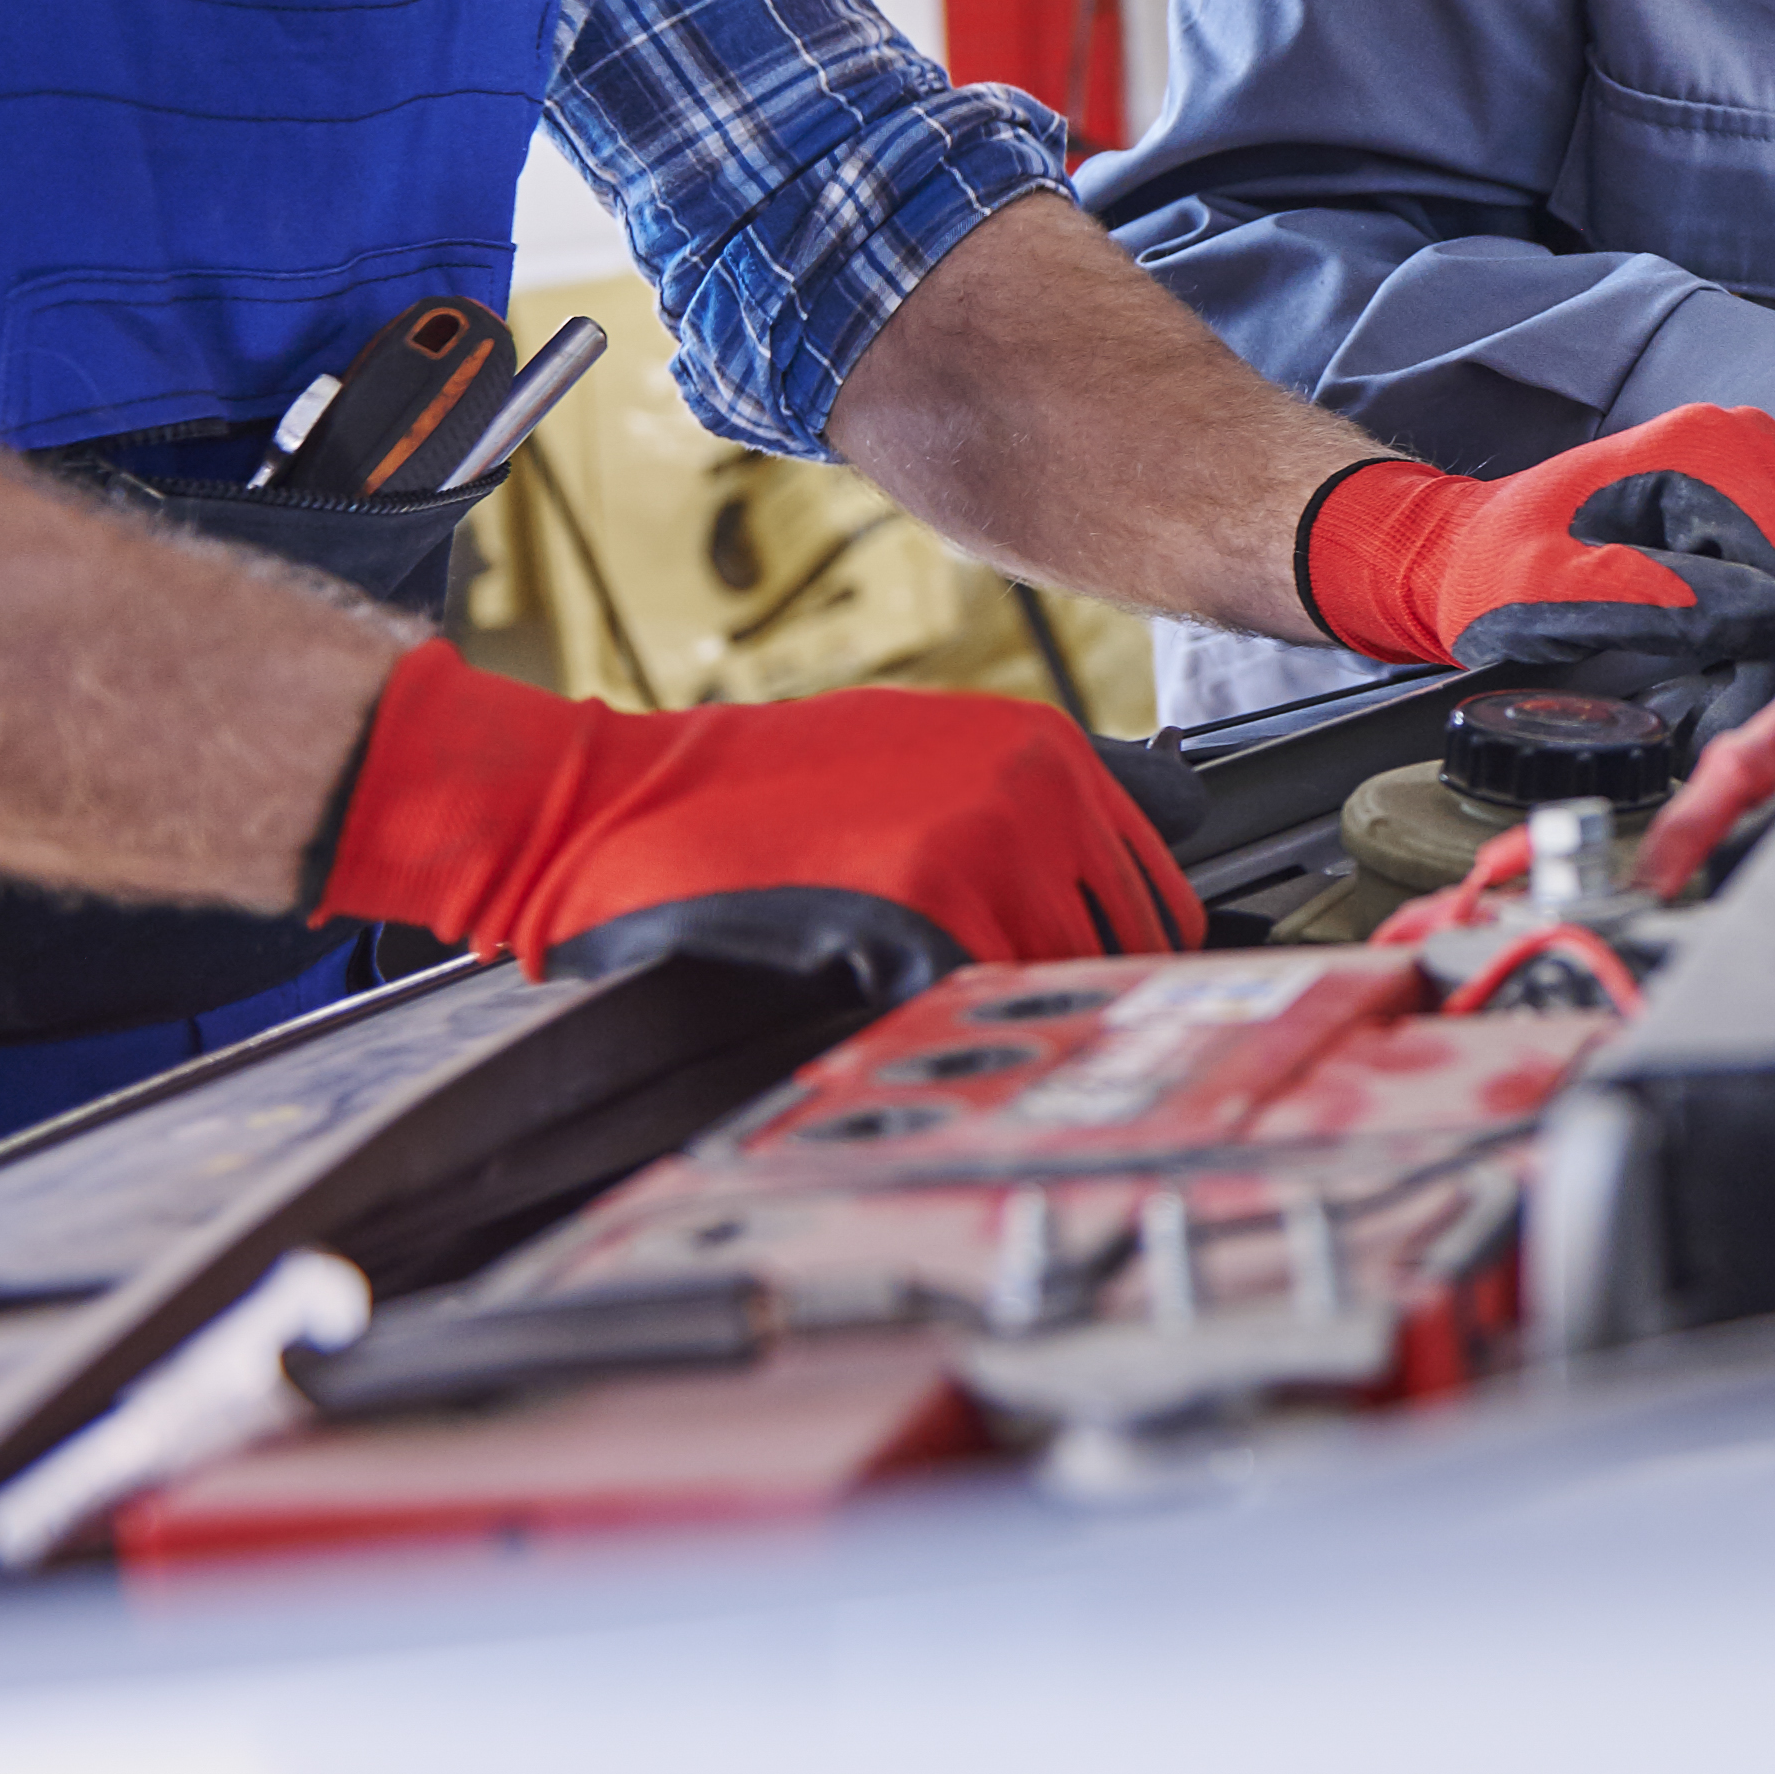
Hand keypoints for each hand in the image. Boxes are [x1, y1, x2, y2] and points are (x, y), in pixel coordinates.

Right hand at [311, 641, 1198, 999]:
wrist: (619, 804)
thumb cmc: (754, 782)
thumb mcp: (919, 743)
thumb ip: (1029, 793)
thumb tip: (1121, 849)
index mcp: (1042, 745)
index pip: (1156, 874)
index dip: (1127, 939)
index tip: (1098, 978)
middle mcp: (1033, 788)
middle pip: (1131, 938)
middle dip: (1085, 986)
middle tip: (1023, 1020)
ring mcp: (982, 850)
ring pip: (1068, 980)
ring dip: (1023, 1017)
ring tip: (958, 1025)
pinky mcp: (918, 916)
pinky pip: (987, 1004)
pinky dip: (959, 1030)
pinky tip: (908, 1023)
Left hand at [1292, 406, 1774, 675]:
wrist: (1467, 552)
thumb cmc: (1494, 573)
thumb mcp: (1552, 593)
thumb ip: (1655, 603)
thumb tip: (1762, 623)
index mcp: (1709, 448)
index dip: (1773, 665)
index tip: (1723, 727)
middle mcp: (1750, 446)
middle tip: (1713, 720)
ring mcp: (1763, 474)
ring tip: (1707, 696)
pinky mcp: (1762, 510)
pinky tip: (1720, 668)